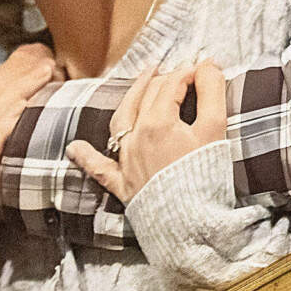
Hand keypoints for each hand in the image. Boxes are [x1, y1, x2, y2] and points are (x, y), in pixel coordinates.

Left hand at [67, 61, 227, 204]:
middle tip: (182, 72)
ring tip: (141, 82)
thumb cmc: (205, 177)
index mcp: (157, 121)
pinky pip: (100, 168)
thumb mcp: (215, 130)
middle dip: (166, 79)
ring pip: (121, 120)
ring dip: (131, 97)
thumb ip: (212, 93)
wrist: (191, 225)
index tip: (206, 70)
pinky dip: (87, 157)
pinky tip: (75, 148)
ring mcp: (126, 161)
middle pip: (148, 96)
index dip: (189, 72)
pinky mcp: (123, 185)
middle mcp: (135, 137)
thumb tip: (208, 65)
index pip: (171, 84)